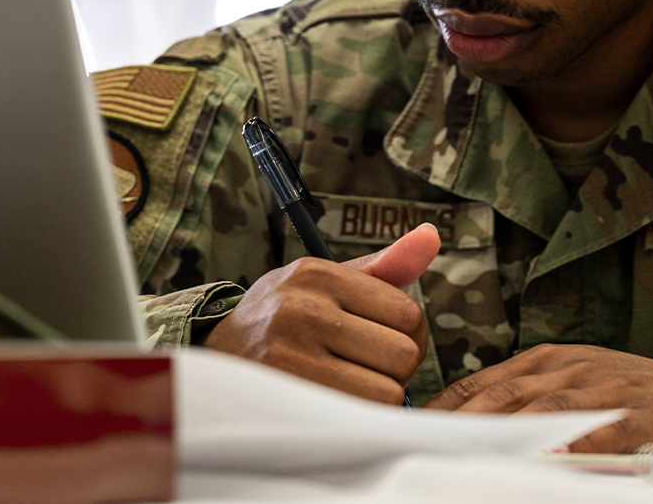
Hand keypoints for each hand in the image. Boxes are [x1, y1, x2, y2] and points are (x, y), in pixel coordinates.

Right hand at [203, 222, 440, 403]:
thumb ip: (385, 267)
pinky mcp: (288, 400)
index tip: (380, 338)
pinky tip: (339, 403)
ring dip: (377, 395)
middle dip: (394, 367)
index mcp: (318, 274)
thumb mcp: (326, 281)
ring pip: (388, 392)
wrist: (219, 355)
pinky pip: (361, 418)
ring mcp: (292, 357)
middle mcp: (303, 310)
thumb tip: (432, 235)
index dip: (406, 334)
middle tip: (365, 365)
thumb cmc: (285, 315)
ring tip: (350, 383)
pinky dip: (359, 417)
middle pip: (403, 355)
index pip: (408, 313)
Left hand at [425, 343, 652, 452]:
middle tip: (426, 451)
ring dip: (505, 435)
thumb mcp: (572, 385)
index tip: (410, 433)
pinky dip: (576, 443)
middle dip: (460, 424)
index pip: (480, 383)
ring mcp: (605, 389)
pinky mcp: (645, 413)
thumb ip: (525, 401)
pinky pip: (606, 429)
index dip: (443, 408)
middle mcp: (567, 370)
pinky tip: (552, 460)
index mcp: (544, 362)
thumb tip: (469, 430)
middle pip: (502, 396)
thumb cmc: (630, 394)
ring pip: (544, 410)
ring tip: (470, 458)